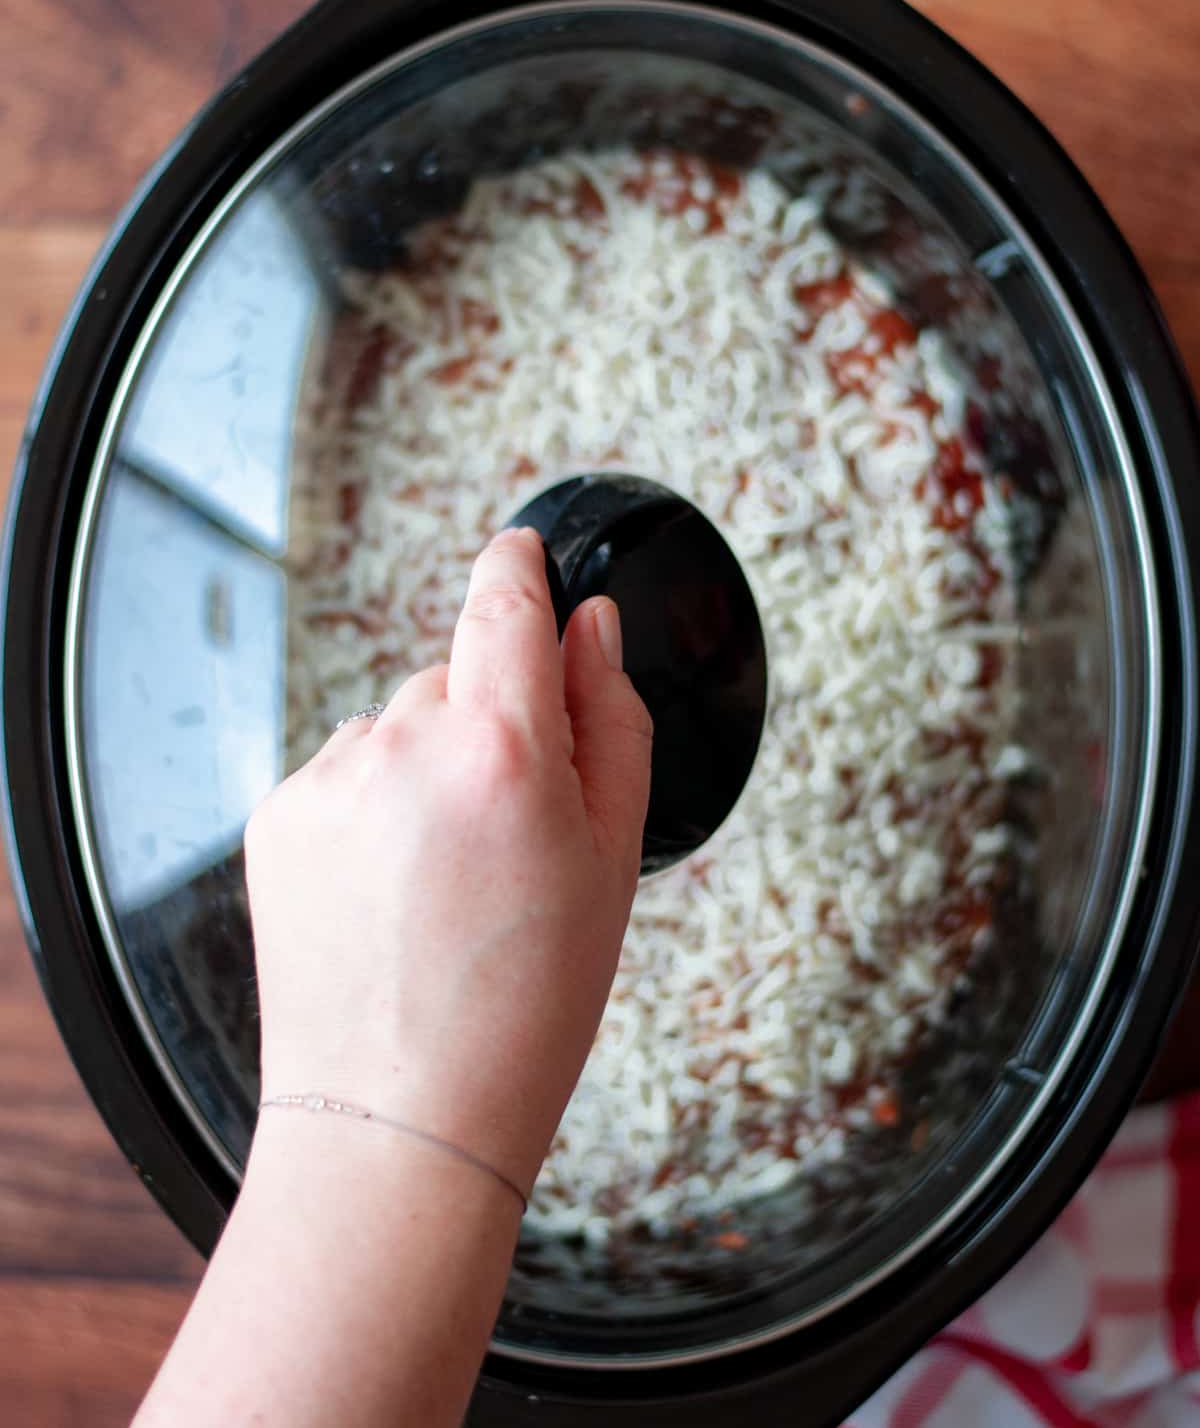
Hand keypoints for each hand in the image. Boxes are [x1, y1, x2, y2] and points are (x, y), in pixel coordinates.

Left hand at [245, 527, 652, 1195]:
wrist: (401, 1118)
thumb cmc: (525, 1005)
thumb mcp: (612, 858)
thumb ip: (611, 718)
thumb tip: (592, 628)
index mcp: (501, 748)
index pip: (503, 598)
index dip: (519, 564)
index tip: (522, 553)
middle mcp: (401, 745)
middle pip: (453, 676)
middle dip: (488, 722)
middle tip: (510, 831)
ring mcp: (327, 780)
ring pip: (395, 728)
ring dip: (424, 769)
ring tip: (443, 881)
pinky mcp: (276, 816)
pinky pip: (343, 775)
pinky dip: (372, 809)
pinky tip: (391, 892)